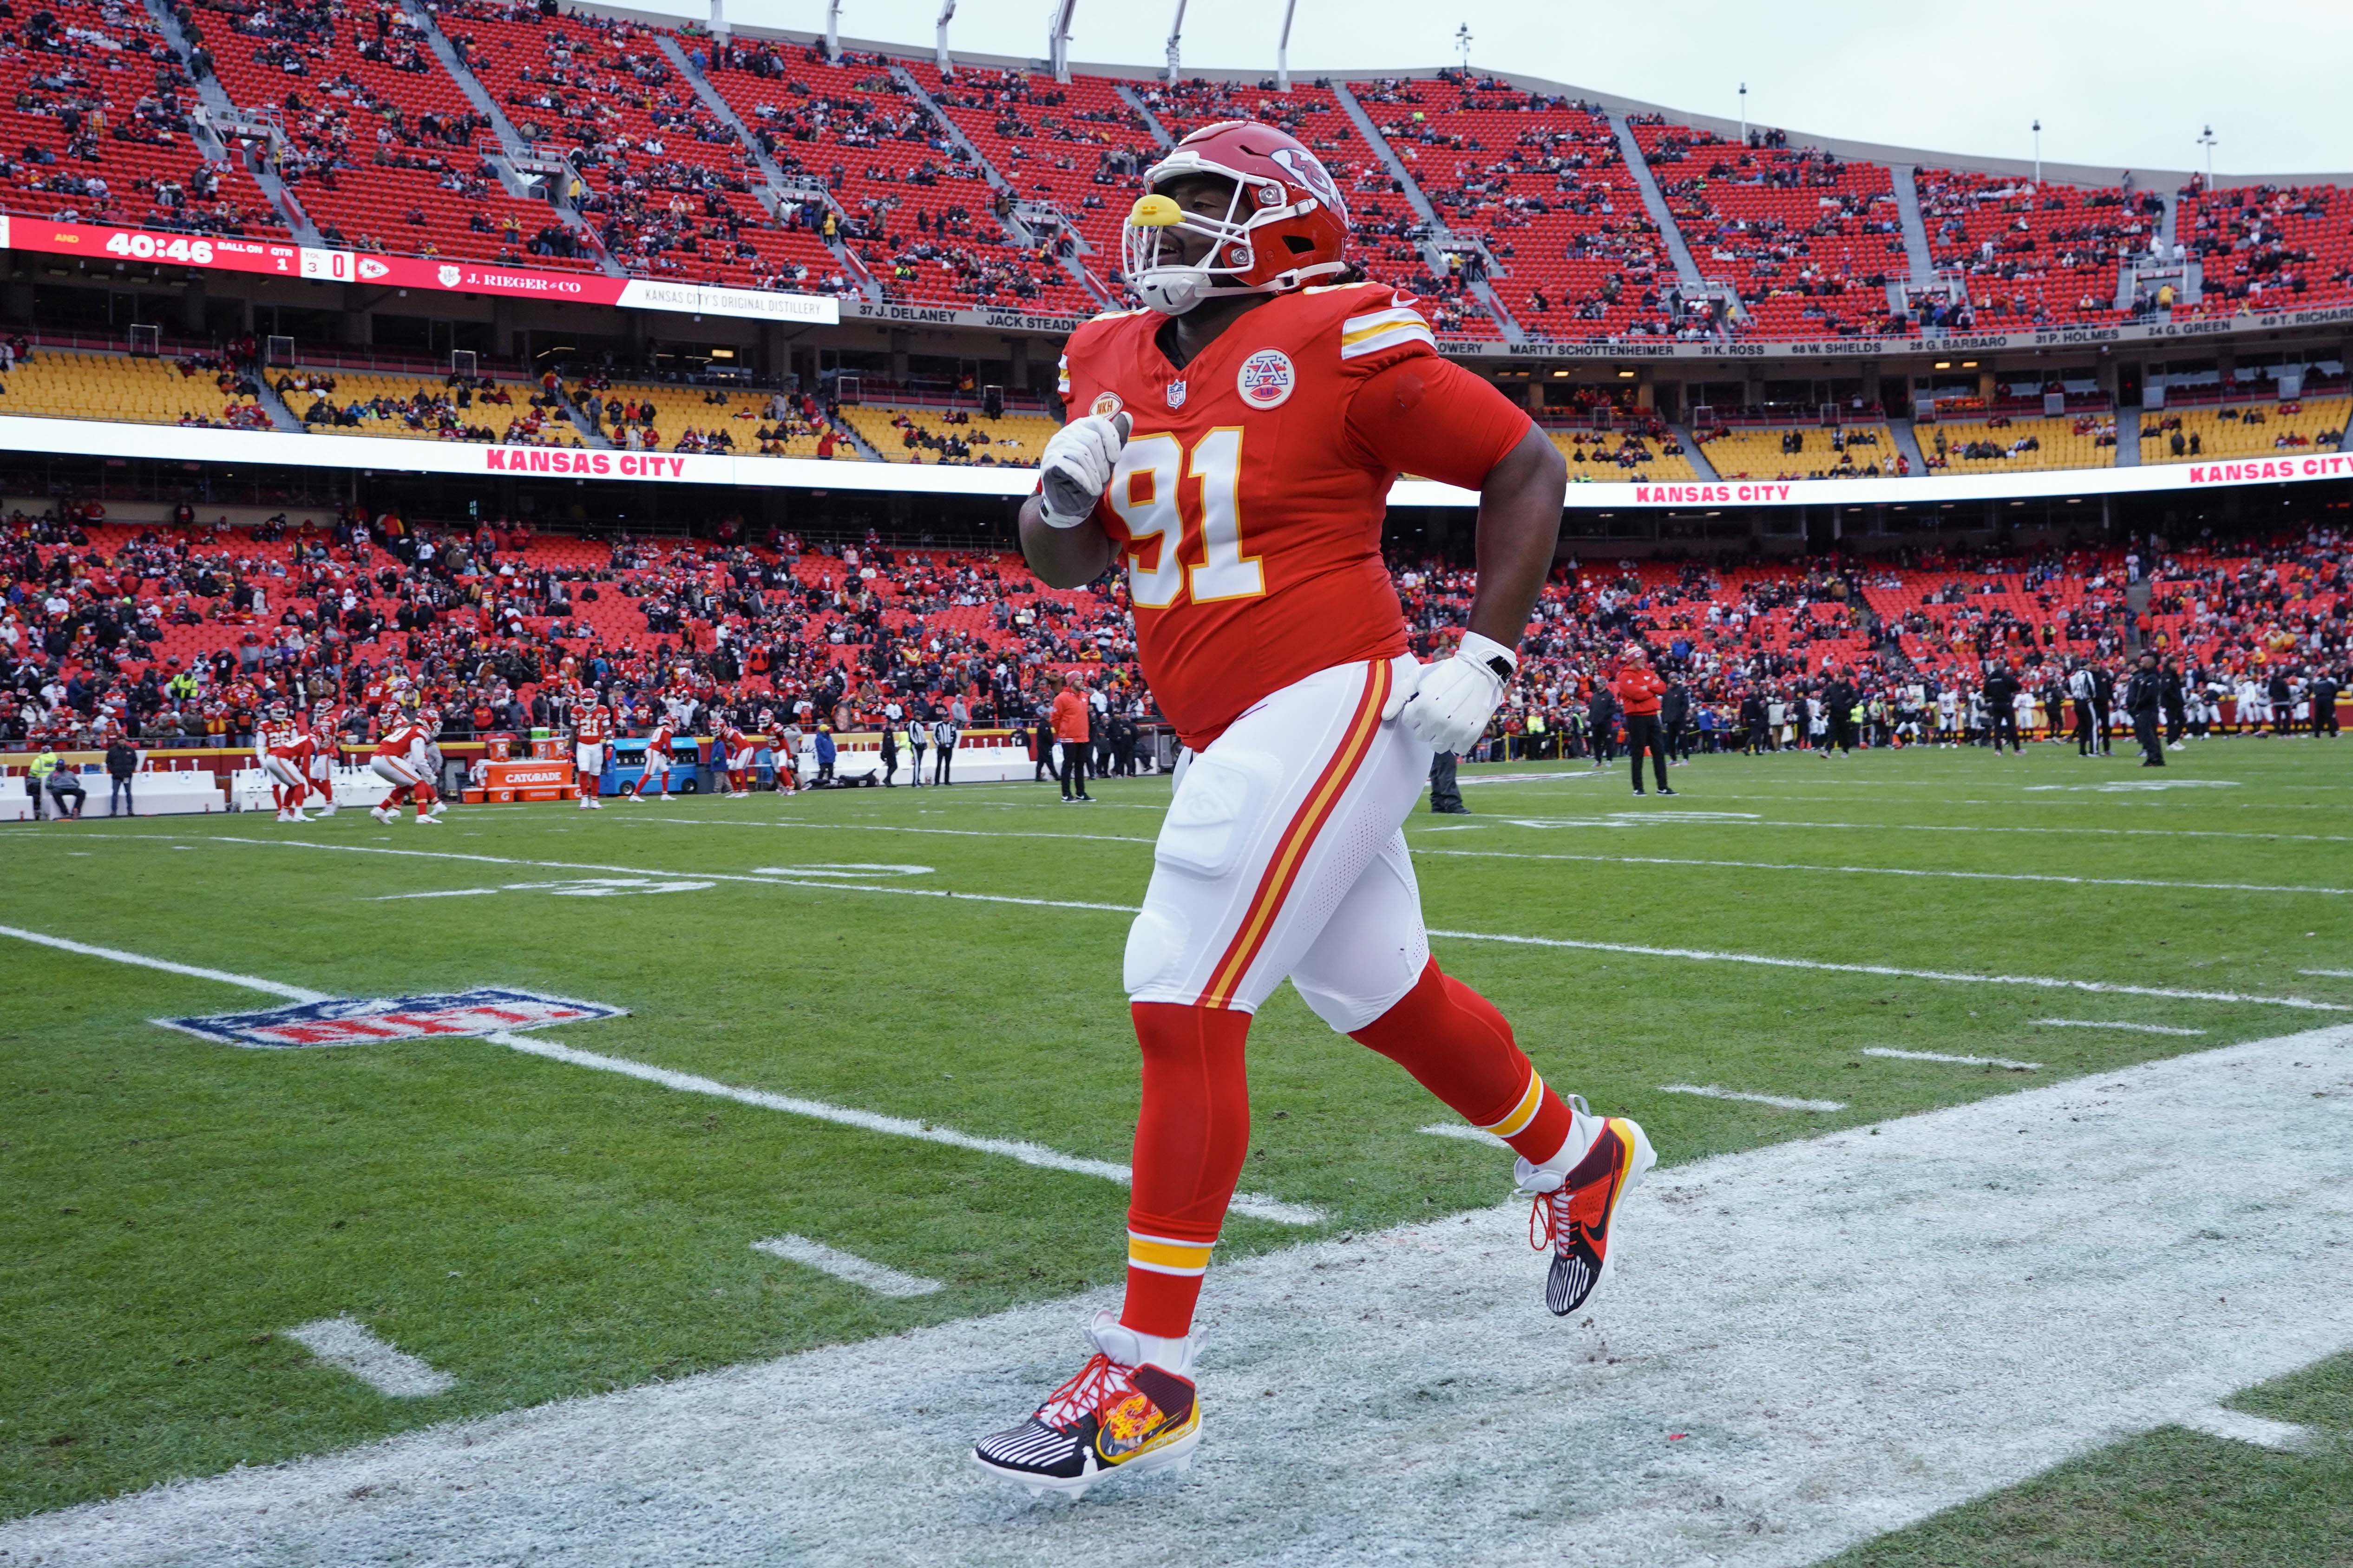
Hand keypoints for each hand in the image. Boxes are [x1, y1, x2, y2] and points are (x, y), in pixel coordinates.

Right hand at [1039, 411, 1131, 527]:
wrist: (1069, 500)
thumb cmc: (1089, 477)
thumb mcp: (1106, 458)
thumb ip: (1115, 438)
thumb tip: (1127, 415)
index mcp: (1080, 427)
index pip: (1098, 422)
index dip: (1111, 439)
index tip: (1116, 458)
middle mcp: (1066, 433)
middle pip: (1091, 439)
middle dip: (1103, 462)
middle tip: (1105, 478)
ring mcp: (1055, 446)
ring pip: (1082, 453)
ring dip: (1094, 474)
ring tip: (1098, 487)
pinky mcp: (1049, 462)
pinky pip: (1071, 467)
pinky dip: (1085, 480)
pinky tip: (1090, 489)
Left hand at [1382, 631, 1515, 753]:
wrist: (1480, 670)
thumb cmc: (1446, 672)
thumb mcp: (1418, 676)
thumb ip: (1398, 695)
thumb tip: (1384, 716)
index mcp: (1423, 707)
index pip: (1409, 722)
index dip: (1415, 711)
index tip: (1425, 702)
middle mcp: (1437, 722)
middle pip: (1421, 736)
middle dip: (1425, 724)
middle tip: (1436, 710)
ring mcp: (1455, 730)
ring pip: (1437, 746)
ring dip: (1439, 736)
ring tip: (1446, 720)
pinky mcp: (1470, 735)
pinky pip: (1457, 749)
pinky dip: (1457, 741)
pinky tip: (1459, 726)